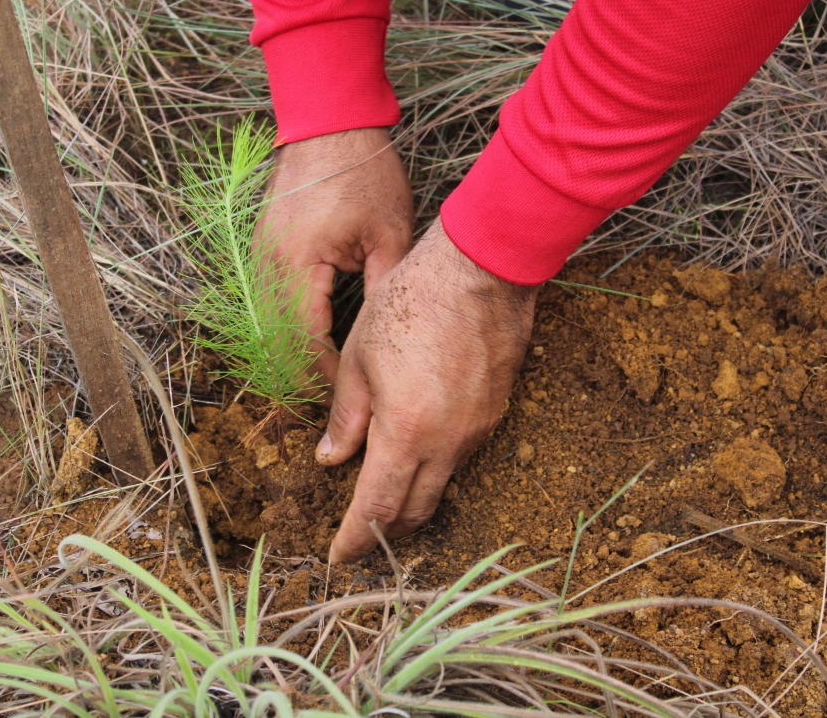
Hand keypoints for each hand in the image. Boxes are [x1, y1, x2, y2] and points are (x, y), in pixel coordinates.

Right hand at [257, 128, 412, 389]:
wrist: (331, 124)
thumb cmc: (365, 174)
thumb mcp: (390, 234)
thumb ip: (384, 288)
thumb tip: (385, 340)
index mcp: (298, 263)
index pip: (304, 340)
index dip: (324, 375)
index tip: (348, 395)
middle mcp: (267, 264)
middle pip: (274, 341)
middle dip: (299, 375)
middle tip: (328, 403)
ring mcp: (257, 255)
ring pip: (264, 325)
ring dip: (287, 355)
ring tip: (317, 382)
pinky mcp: (259, 248)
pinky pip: (263, 302)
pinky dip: (281, 329)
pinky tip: (305, 343)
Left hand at [318, 219, 538, 562]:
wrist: (482, 269)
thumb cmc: (411, 301)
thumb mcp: (360, 356)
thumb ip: (346, 416)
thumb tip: (330, 459)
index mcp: (407, 431)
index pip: (378, 508)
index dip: (355, 538)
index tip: (337, 556)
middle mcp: (448, 442)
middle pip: (416, 509)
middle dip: (385, 529)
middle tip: (360, 532)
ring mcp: (478, 429)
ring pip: (441, 482)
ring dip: (412, 492)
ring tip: (383, 484)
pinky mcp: (496, 412)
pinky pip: (462, 453)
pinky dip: (435, 461)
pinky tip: (418, 441)